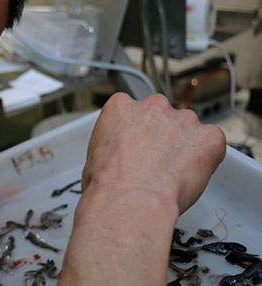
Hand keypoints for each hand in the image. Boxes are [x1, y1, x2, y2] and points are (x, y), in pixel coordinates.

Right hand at [83, 92, 225, 212]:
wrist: (130, 199)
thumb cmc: (108, 184)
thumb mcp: (93, 157)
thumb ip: (113, 145)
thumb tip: (118, 159)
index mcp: (120, 107)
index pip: (132, 110)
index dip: (135, 132)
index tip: (136, 147)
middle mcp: (152, 106)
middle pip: (162, 116)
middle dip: (160, 137)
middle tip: (154, 162)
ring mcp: (182, 120)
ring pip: (188, 129)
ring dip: (183, 147)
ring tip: (171, 173)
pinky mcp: (207, 136)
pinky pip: (213, 142)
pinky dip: (207, 157)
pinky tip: (191, 173)